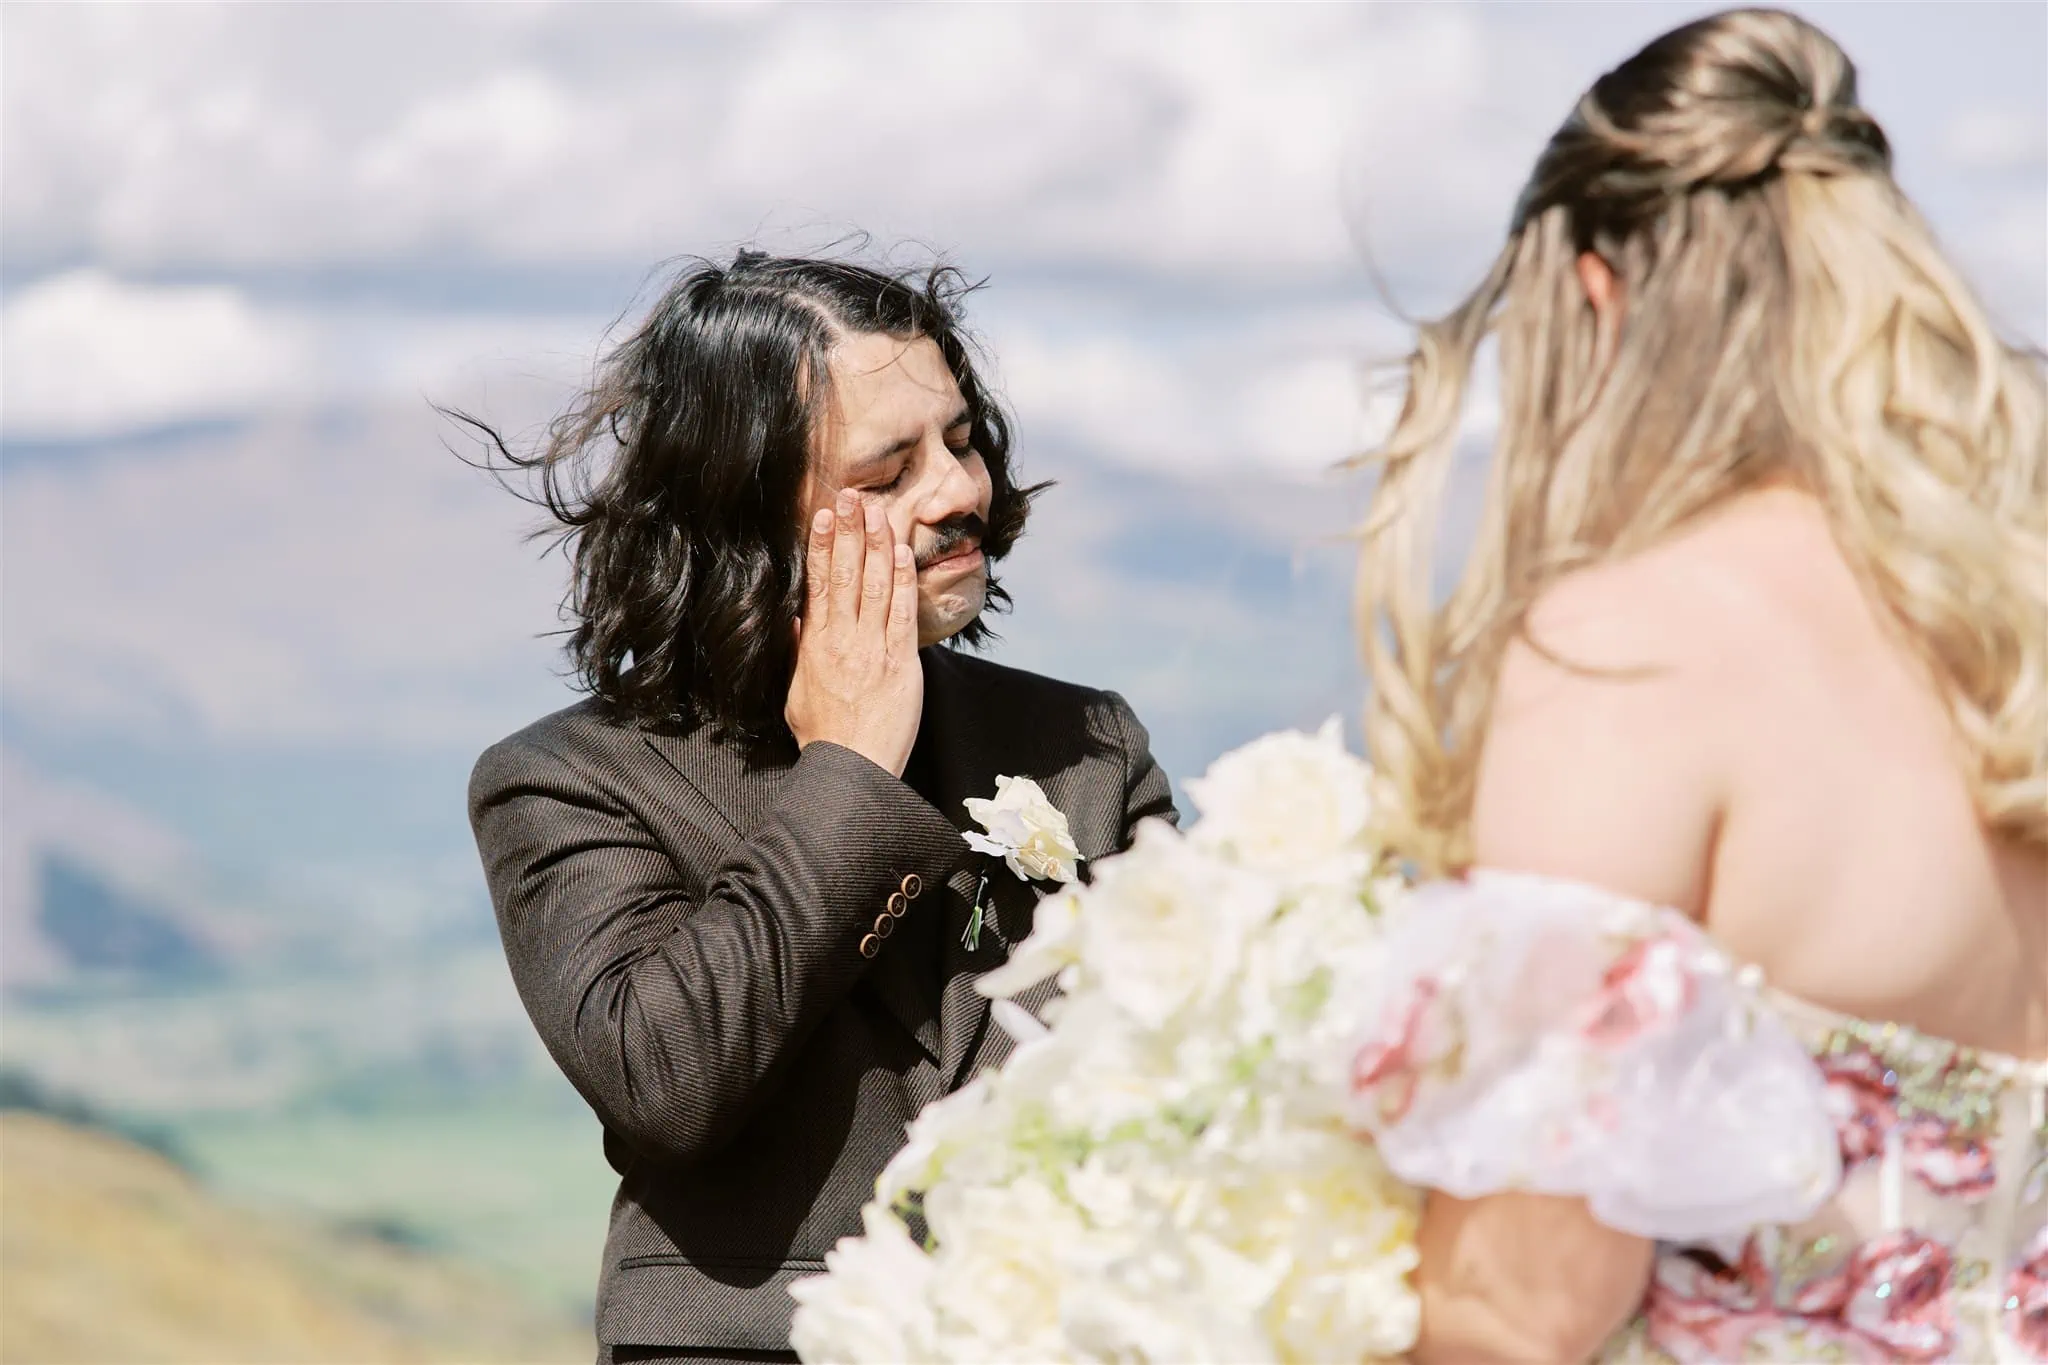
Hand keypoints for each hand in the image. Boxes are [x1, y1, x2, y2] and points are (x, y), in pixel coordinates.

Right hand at [785, 492, 923, 776]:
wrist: (852, 768)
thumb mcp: (794, 691)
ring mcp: (873, 648)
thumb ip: (796, 651)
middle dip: (850, 532)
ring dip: (878, 544)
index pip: (818, 584)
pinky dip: (904, 580)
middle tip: (852, 495)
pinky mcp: (901, 662)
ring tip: (878, 511)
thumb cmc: (824, 736)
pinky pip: (903, 613)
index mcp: (814, 645)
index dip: (822, 546)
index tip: (824, 515)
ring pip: (876, 585)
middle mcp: (843, 640)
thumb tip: (795, 618)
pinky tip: (903, 552)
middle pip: (846, 574)